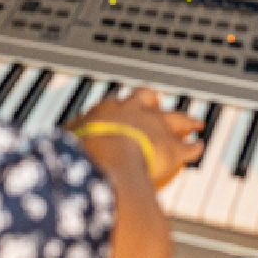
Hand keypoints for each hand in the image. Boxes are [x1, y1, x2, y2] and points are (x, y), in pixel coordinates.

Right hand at [72, 87, 204, 189]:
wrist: (109, 160)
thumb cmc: (85, 153)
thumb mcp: (69, 142)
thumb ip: (68, 140)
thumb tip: (58, 142)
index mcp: (107, 109)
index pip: (114, 103)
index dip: (118, 107)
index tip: (119, 110)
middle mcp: (134, 112)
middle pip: (148, 98)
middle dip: (153, 101)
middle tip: (156, 103)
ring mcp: (156, 127)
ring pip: (175, 117)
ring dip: (185, 119)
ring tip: (194, 121)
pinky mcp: (173, 148)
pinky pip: (189, 146)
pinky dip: (195, 147)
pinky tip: (200, 147)